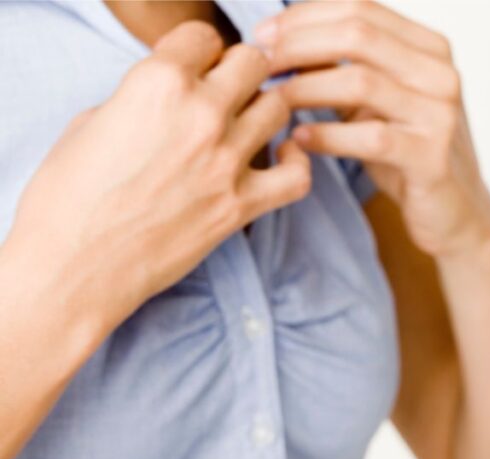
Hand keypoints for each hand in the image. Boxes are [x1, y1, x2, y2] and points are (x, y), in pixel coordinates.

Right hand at [5, 21, 310, 336]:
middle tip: (230, 90)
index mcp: (156, 82)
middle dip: (241, 71)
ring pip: (279, 108)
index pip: (203, 37)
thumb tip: (169, 99)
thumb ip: (140, 99)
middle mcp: (199, 114)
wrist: (74, 266)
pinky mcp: (240, 206)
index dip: (199, 51)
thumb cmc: (69, 198)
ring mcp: (226, 161)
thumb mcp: (91, 122)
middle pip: (252, 63)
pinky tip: (282, 160)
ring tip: (250, 123)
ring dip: (266, 110)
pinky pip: (297, 176)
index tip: (196, 68)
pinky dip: (297, 164)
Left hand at [256, 0, 489, 257]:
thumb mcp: (379, 100)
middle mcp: (441, 74)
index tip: (263, 35)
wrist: (455, 211)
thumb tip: (279, 36)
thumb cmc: (408, 152)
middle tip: (259, 62)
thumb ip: (344, 67)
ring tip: (271, 102)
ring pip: (361, 82)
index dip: (304, 15)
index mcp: (429, 48)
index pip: (360, 8)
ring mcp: (440, 115)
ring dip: (305, 88)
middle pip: (358, 35)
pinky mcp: (432, 158)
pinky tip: (298, 140)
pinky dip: (327, 136)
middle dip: (298, 44)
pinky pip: (370, 137)